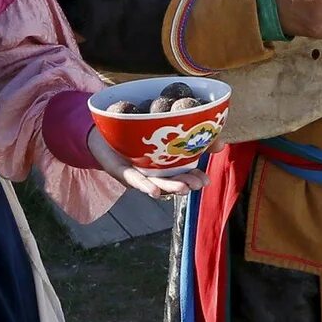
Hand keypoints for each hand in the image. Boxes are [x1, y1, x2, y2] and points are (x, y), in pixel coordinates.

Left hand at [88, 128, 204, 199]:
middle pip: (170, 182)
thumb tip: (221, 143)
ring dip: (169, 188)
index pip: (183, 175)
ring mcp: (135, 173)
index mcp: (163, 165)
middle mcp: (151, 172)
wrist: (100, 131)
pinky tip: (154, 190)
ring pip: (155, 183)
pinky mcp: (119, 170)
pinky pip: (132, 179)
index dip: (195, 179)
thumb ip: (191, 135)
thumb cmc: (135, 134)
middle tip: (198, 184)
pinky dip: (144, 185)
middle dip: (185, 184)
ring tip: (183, 189)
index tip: (206, 180)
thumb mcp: (166, 130)